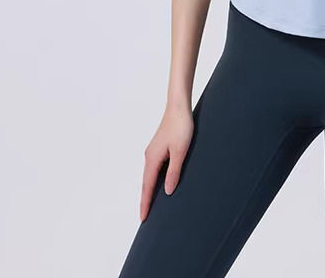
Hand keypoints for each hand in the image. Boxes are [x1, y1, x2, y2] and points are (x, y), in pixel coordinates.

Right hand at [139, 104, 194, 221]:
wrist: (179, 107)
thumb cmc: (181, 127)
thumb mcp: (180, 152)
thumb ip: (173, 172)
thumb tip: (167, 191)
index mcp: (152, 159)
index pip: (147, 186)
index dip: (145, 203)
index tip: (143, 218)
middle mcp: (150, 156)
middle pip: (146, 182)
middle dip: (145, 199)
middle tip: (145, 217)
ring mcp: (154, 151)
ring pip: (150, 175)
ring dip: (150, 189)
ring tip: (151, 204)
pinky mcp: (159, 147)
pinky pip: (155, 168)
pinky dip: (154, 179)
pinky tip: (160, 183)